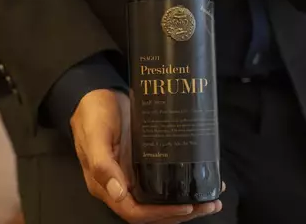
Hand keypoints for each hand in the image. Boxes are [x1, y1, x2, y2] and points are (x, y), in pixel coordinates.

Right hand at [70, 89, 222, 222]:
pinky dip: (182, 185)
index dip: (159, 214)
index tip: (186, 207)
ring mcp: (133, 174)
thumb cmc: (93, 114)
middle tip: (210, 205)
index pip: (133, 211)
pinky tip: (202, 179)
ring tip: (212, 200)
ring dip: (185, 204)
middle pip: (151, 211)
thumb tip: (119, 194)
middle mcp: (121, 184)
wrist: (95, 93)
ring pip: (159, 200)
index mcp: (105, 185)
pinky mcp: (144, 162)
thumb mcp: (95, 135)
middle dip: (180, 213)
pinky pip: (163, 181)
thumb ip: (102, 164)